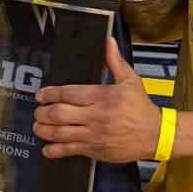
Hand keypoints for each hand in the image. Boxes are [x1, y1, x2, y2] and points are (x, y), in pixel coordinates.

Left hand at [35, 37, 161, 162]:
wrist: (155, 135)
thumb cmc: (141, 107)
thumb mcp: (131, 81)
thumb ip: (115, 61)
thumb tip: (108, 41)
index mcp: (102, 96)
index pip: (69, 93)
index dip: (50, 94)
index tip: (40, 95)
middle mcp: (95, 115)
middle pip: (59, 113)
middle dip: (43, 112)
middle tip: (38, 111)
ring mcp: (94, 134)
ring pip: (60, 133)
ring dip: (44, 130)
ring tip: (38, 127)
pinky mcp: (95, 150)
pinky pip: (69, 150)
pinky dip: (54, 150)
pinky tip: (47, 148)